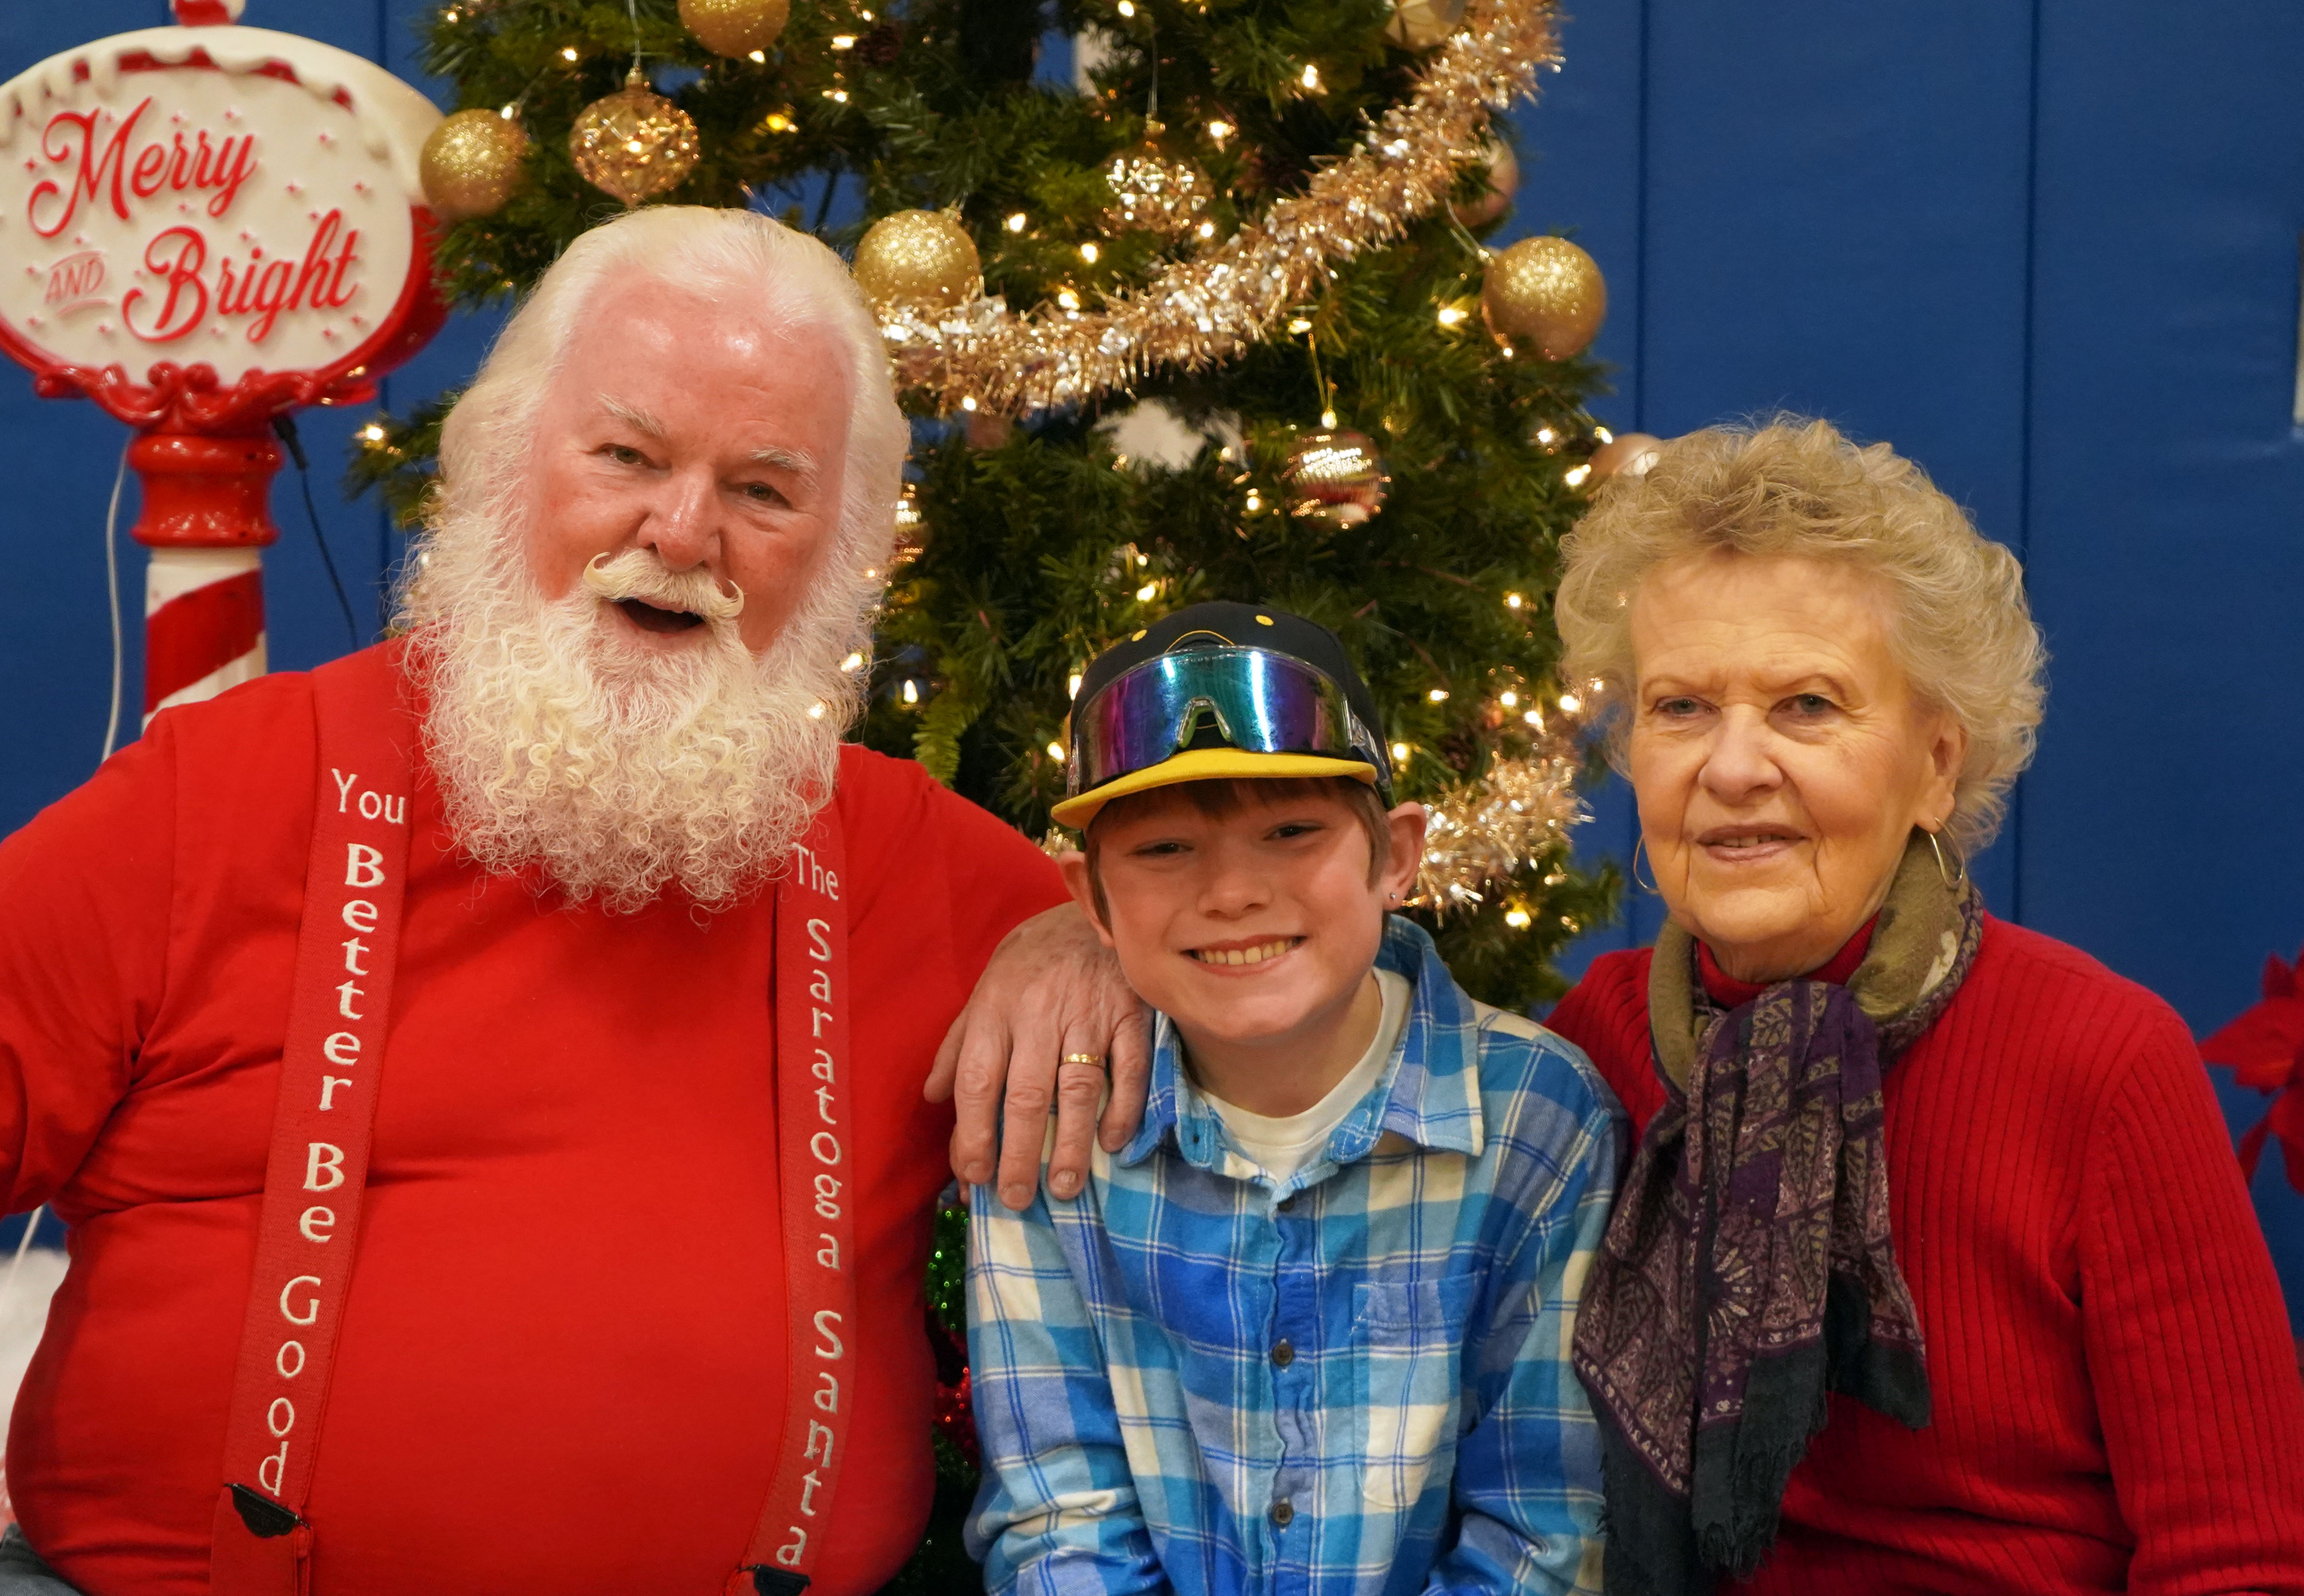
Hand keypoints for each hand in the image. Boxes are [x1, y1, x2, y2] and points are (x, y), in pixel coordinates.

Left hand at [925, 902, 1150, 1208]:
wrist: (1093, 906)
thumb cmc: (1032, 959)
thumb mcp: (986, 990)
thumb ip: (958, 1045)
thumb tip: (932, 1097)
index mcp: (995, 1009)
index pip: (976, 1080)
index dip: (971, 1133)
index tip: (973, 1176)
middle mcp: (1038, 1013)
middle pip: (1025, 1095)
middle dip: (1017, 1154)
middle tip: (1015, 1198)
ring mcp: (1088, 1013)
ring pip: (1077, 1089)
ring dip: (1070, 1145)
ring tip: (1063, 1188)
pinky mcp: (1131, 1012)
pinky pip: (1129, 1069)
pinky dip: (1122, 1109)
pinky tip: (1112, 1143)